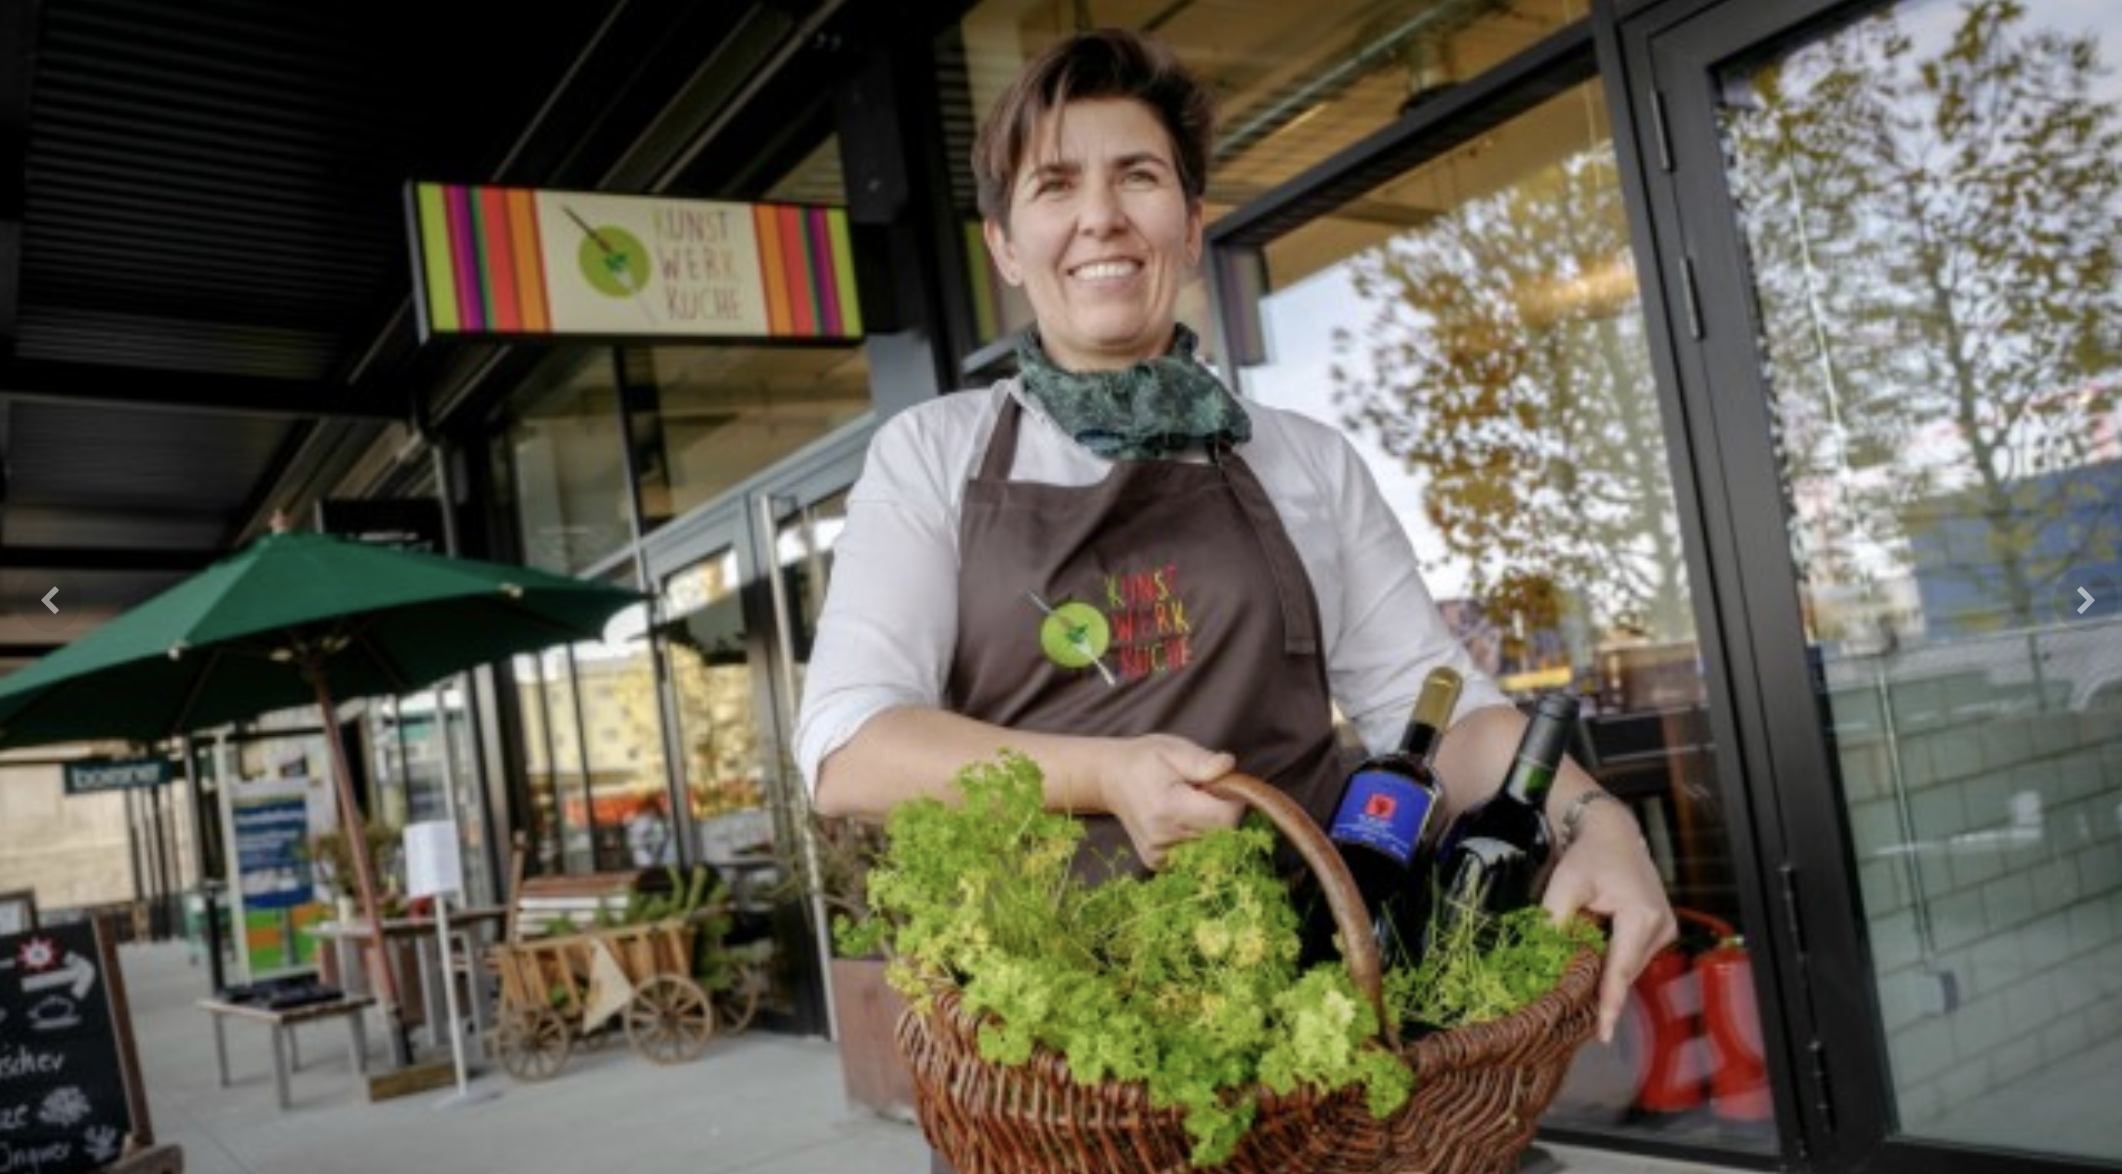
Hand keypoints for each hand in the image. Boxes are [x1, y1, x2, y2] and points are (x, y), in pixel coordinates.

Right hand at [1092, 735, 1245, 868]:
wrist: (1111, 779)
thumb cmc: (1145, 761)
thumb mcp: (1173, 749)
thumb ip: (1202, 761)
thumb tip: (1227, 766)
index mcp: (1168, 808)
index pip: (1226, 819)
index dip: (1235, 802)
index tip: (1225, 787)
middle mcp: (1162, 838)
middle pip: (1222, 836)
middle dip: (1225, 814)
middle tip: (1206, 793)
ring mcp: (1158, 855)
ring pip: (1211, 849)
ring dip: (1212, 829)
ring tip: (1193, 806)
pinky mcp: (1157, 863)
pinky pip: (1195, 856)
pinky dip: (1198, 840)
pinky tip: (1184, 822)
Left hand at [1540, 801, 1676, 1043]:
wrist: (1612, 834)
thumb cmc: (1588, 856)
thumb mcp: (1564, 885)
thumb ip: (1554, 922)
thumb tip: (1541, 959)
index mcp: (1640, 916)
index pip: (1619, 969)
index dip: (1609, 1004)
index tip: (1602, 1035)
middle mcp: (1660, 926)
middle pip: (1624, 971)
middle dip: (1600, 987)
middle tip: (1574, 1005)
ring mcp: (1665, 928)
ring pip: (1629, 965)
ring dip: (1606, 971)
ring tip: (1579, 971)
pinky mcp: (1661, 929)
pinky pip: (1633, 955)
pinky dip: (1613, 959)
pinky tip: (1594, 956)